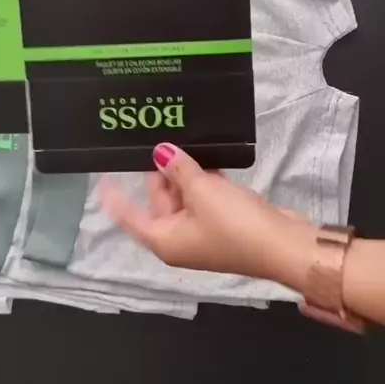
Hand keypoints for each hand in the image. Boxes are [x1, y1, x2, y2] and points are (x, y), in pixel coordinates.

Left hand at [101, 143, 315, 286]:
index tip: (104, 178)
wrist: (281, 243)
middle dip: (162, 174)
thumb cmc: (233, 222)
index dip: (116, 198)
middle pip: (160, 202)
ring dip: (186, 174)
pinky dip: (205, 182)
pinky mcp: (224, 224)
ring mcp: (203, 233)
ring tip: (185, 144)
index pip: (130, 217)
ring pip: (184, 198)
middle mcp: (179, 239)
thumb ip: (178, 170)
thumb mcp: (201, 190)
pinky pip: (205, 199)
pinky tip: (210, 159)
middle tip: (164, 142)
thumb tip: (161, 153)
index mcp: (165, 239)